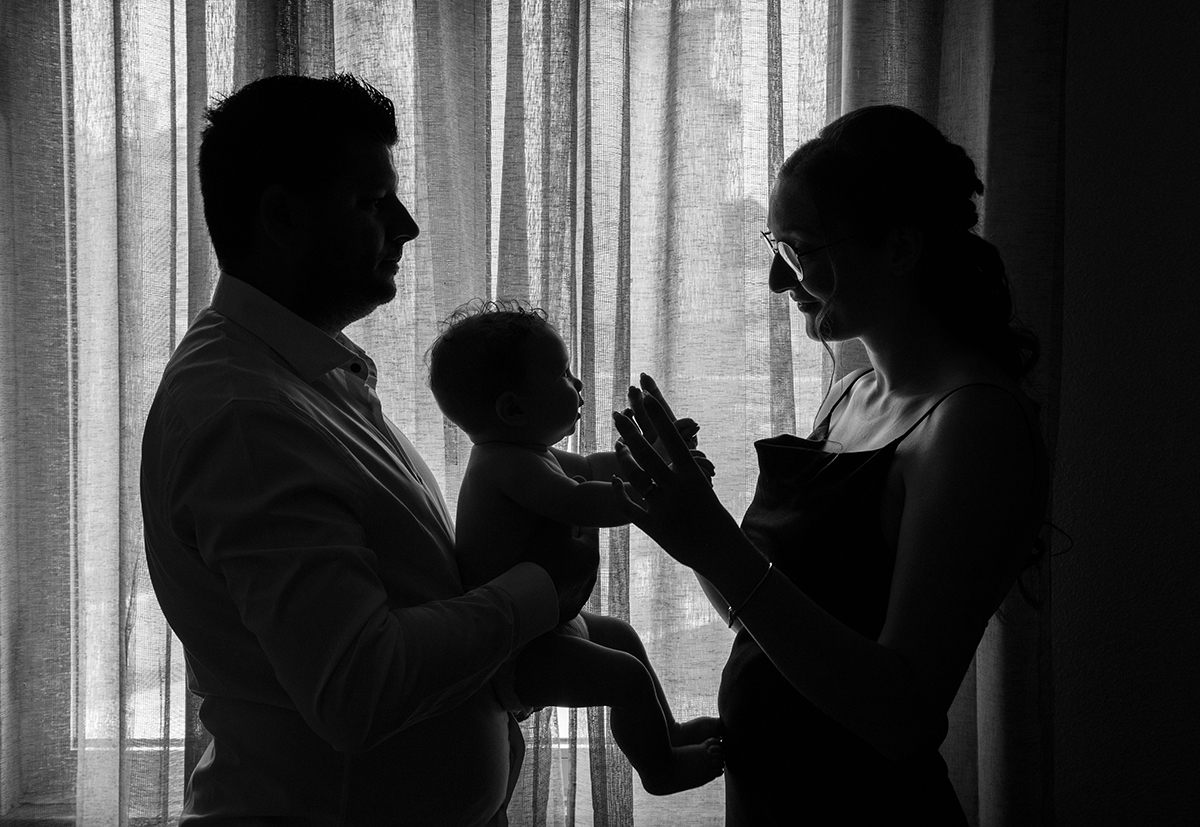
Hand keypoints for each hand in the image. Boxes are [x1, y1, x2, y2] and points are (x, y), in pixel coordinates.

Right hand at [525, 521, 598, 623]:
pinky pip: (566, 591)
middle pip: (582, 550)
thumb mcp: (550, 529)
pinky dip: (559, 585)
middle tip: (553, 536)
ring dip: (566, 565)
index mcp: (591, 552)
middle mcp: (592, 574)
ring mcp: (582, 594)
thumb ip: (560, 513)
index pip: (588, 527)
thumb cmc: (541, 561)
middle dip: (570, 543)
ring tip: (548, 560)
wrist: (529, 600)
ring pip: (576, 572)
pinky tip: (547, 581)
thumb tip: (565, 498)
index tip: (564, 515)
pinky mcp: (571, 609)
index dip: (575, 519)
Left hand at [610, 385, 742, 575]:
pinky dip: (620, 492)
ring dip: (624, 460)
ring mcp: (664, 508)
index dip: (659, 416)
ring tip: (618, 446)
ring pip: (635, 477)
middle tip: (617, 415)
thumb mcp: (702, 488)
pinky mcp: (654, 527)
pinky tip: (616, 480)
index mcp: (694, 475)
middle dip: (630, 432)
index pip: (674, 438)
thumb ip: (685, 470)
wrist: (721, 552)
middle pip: (647, 454)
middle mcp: (678, 489)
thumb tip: (677, 445)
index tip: (647, 395)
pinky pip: (629, 506)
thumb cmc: (714, 517)